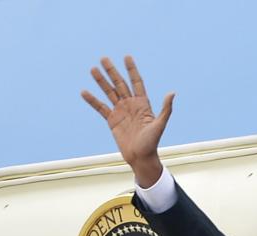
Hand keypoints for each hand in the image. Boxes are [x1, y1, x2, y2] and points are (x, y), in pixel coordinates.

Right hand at [81, 55, 173, 186]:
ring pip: (109, 92)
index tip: (127, 57)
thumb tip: (172, 93)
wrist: (141, 158)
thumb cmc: (152, 143)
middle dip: (112, 71)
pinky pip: (100, 107)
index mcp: (143, 104)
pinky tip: (84, 92)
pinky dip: (92, 100)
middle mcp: (131, 105)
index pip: (136, 82)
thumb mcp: (160, 125)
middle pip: (120, 84)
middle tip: (104, 58)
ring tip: (93, 69)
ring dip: (101, 81)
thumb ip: (166, 109)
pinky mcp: (112, 120)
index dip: (132, 70)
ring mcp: (121, 112)